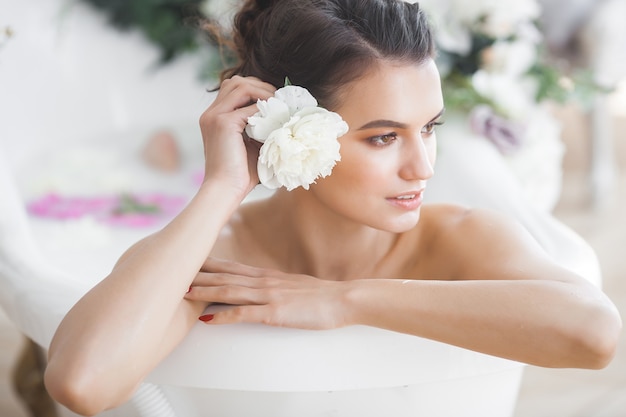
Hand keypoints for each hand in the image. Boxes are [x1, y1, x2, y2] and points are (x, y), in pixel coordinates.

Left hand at [185, 258, 352, 329]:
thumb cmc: (321, 296)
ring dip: (204, 291)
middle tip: (174, 273)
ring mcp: (268, 296)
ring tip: (182, 292)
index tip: (188, 262)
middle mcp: (263, 282)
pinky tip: (207, 318)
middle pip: (224, 276)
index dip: (208, 265)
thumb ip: (274, 287)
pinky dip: (223, 315)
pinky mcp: (274, 313)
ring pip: (229, 291)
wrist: (342, 299)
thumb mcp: (292, 286)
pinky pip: (243, 314)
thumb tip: (260, 291)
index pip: (231, 267)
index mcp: (267, 276)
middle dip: (198, 275)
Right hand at [199, 76, 275, 195]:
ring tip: (279, 106)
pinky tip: (276, 120)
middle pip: (236, 82)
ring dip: (263, 93)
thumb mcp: (251, 143)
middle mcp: (211, 113)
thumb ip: (260, 126)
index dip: (256, 89)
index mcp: (214, 117)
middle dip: (261, 86)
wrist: (226, 189)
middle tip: (280, 99)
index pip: (234, 89)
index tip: (276, 100)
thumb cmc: (240, 173)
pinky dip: (265, 111)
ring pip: (241, 86)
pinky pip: (249, 107)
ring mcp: (215, 116)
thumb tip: (283, 113)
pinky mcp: (223, 123)